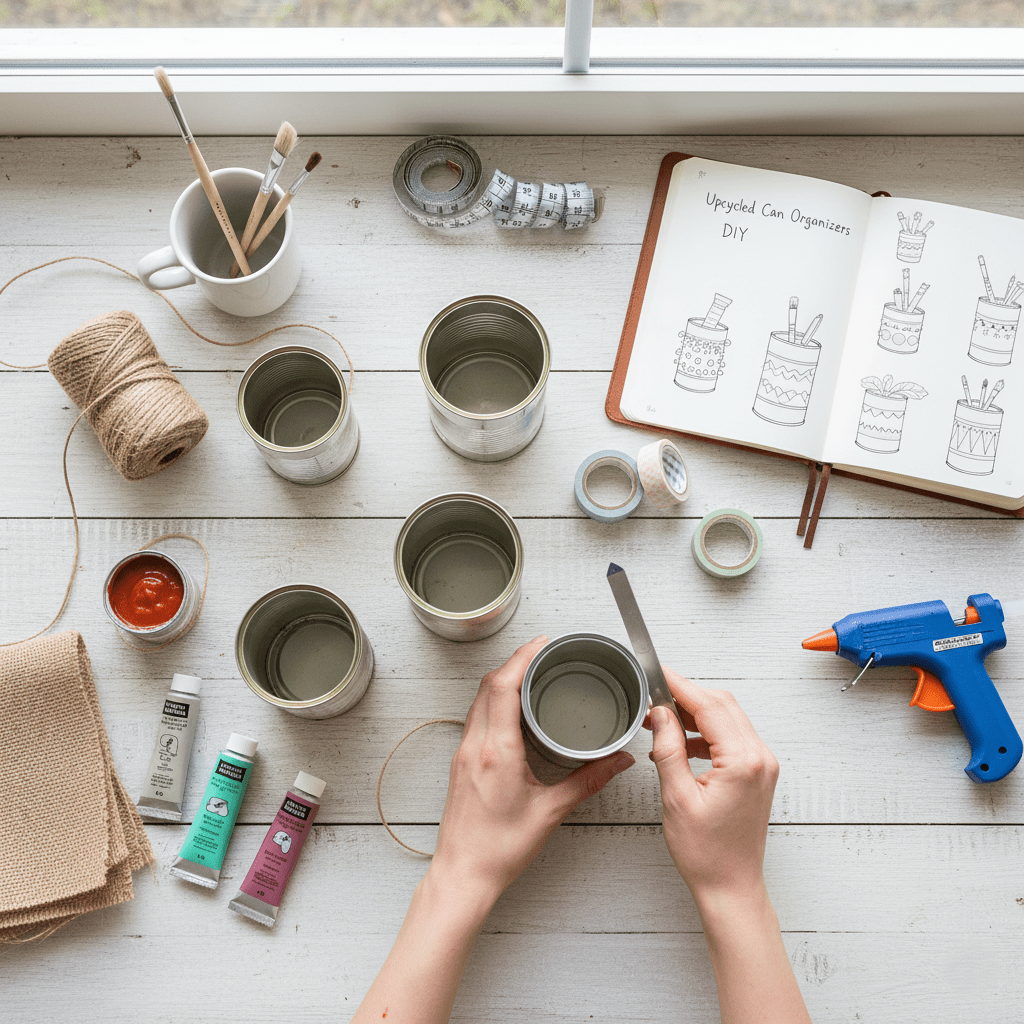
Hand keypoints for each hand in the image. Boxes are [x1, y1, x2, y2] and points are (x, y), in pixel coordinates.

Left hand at [429, 635, 634, 902]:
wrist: (463, 875)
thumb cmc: (499, 849)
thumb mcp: (550, 812)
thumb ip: (588, 781)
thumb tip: (618, 761)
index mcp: (495, 751)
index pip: (503, 687)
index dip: (521, 658)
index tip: (541, 644)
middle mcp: (474, 745)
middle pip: (488, 686)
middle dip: (514, 662)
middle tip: (542, 653)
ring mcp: (463, 753)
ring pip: (479, 700)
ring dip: (502, 680)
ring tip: (530, 673)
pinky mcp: (461, 763)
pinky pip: (476, 717)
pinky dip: (494, 701)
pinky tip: (513, 708)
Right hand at [647, 668, 778, 909]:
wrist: (731, 887)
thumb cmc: (706, 853)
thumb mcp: (677, 797)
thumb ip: (668, 749)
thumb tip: (659, 713)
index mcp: (743, 761)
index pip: (709, 706)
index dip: (680, 685)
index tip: (657, 672)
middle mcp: (760, 758)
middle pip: (722, 705)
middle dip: (687, 695)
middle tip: (655, 694)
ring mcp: (763, 765)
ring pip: (728, 718)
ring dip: (696, 713)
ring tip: (662, 720)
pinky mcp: (758, 773)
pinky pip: (732, 737)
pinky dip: (706, 732)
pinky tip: (681, 743)